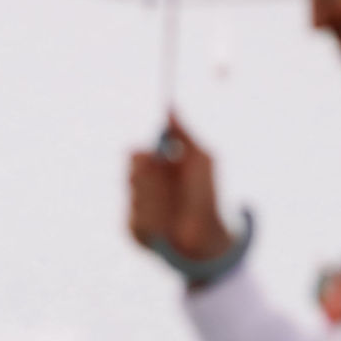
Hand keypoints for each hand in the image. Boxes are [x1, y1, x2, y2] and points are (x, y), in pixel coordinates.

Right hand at [127, 115, 232, 266]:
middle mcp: (142, 185)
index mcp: (155, 165)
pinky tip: (167, 226)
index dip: (139, 155)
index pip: (134, 154)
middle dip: (149, 179)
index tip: (151, 158)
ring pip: (135, 198)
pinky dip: (154, 221)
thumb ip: (184, 134)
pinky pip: (135, 220)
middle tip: (165, 188)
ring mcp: (136, 207)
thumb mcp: (201, 159)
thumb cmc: (207, 193)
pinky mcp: (133, 230)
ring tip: (174, 209)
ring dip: (157, 202)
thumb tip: (170, 107)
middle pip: (130, 173)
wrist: (210, 234)